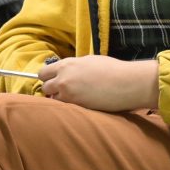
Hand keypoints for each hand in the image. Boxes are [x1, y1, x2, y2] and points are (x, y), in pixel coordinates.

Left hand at [38, 55, 158, 111]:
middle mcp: (63, 79)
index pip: (43, 73)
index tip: (54, 80)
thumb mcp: (89, 61)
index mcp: (67, 65)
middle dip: (52, 90)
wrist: (126, 82)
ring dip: (60, 100)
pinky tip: (81, 104)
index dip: (48, 77)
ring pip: (53, 100)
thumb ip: (74, 67)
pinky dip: (69, 108)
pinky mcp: (76, 107)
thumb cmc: (112, 69)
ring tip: (75, 99)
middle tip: (64, 91)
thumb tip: (66, 72)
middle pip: (45, 88)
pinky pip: (65, 109)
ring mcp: (68, 94)